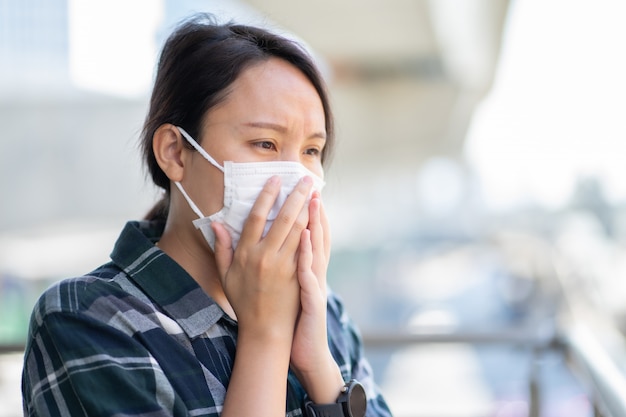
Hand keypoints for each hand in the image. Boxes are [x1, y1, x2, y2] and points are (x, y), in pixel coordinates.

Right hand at [212, 175, 313, 341]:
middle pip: (283, 218)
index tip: (275, 179)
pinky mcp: (298, 275)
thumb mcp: (226, 276)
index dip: (267, 195)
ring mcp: (283, 266)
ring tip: (314, 191)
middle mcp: (265, 257)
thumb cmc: (244, 302)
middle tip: (304, 178)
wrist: (265, 330)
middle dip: (295, 195)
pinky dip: (313, 229)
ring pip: (298, 230)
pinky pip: (306, 247)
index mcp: (246, 254)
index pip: (257, 217)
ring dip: (308, 207)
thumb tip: (215, 223)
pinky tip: (318, 216)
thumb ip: (222, 248)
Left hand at [290, 193, 344, 401]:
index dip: (308, 213)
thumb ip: (284, 266)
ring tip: (313, 199)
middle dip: (314, 209)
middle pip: (316, 236)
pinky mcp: (313, 298)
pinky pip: (309, 272)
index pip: (308, 236)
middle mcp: (313, 273)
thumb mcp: (289, 290)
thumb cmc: (292, 320)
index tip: (302, 190)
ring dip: (316, 223)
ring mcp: (315, 284)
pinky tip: (306, 236)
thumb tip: (274, 247)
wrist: (304, 352)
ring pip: (317, 249)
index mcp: (305, 269)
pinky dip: (309, 253)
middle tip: (312, 184)